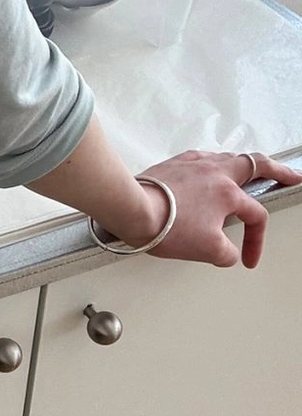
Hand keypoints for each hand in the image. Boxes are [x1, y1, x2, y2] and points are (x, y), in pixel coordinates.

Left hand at [131, 151, 301, 266]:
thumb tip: (226, 253)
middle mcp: (214, 172)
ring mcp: (193, 164)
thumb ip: (225, 252)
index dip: (256, 241)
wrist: (130, 209)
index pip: (256, 217)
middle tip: (289, 175)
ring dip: (243, 165)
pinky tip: (207, 169)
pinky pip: (201, 159)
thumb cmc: (165, 226)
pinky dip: (212, 164)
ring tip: (250, 170)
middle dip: (277, 170)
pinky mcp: (173, 164)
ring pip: (228, 157)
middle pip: (256, 164)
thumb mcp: (206, 250)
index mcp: (228, 193)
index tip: (248, 258)